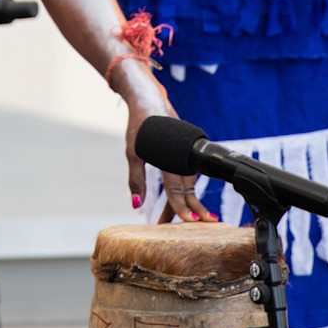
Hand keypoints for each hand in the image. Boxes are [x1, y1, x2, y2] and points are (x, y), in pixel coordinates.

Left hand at [117, 84, 212, 222]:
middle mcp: (182, 156)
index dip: (183, 207)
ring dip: (183, 202)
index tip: (191, 222)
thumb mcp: (133, 152)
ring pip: (187, 184)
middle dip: (190, 210)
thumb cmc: (140, 125)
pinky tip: (176, 202)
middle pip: (188, 190)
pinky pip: (185, 176)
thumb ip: (136, 179)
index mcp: (170, 156)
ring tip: (176, 220)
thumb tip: (135, 205)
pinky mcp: (185, 152)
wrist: (149, 100)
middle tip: (195, 227)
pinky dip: (181, 190)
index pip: (178, 189)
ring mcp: (185, 153)